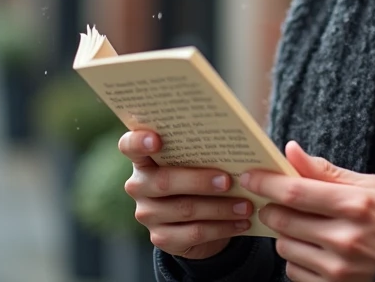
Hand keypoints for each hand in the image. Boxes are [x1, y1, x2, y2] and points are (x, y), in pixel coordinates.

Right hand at [118, 130, 254, 259]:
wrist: (199, 219)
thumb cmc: (201, 174)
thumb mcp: (199, 159)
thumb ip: (205, 147)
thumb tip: (236, 137)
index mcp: (144, 158)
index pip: (129, 145)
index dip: (139, 142)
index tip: (157, 139)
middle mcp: (139, 185)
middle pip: (164, 181)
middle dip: (199, 181)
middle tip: (227, 181)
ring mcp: (147, 213)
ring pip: (184, 209)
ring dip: (219, 207)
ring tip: (245, 205)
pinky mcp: (161, 237)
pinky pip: (193, 233)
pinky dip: (221, 228)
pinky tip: (242, 222)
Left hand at [241, 141, 374, 281]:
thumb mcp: (366, 186)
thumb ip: (324, 171)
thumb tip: (290, 150)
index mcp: (354, 205)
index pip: (295, 192)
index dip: (266, 182)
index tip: (250, 176)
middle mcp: (345, 239)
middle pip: (283, 220)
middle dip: (271, 207)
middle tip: (274, 200)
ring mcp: (338, 268)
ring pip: (284, 246)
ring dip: (285, 233)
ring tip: (304, 225)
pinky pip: (293, 271)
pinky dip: (296, 257)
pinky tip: (313, 248)